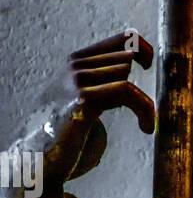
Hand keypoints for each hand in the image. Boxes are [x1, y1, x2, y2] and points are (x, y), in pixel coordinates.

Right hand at [0, 31, 154, 197]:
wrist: (38, 158)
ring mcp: (77, 80)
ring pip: (127, 72)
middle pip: (127, 56)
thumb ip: (98, 81)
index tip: (149, 68)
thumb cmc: (63, 135)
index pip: (121, 38)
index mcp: (76, 62)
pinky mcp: (84, 99)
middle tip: (146, 113)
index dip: (143, 49)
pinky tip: (146, 128)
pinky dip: (145, 110)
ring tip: (145, 124)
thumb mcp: (80, 99)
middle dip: (145, 83)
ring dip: (145, 103)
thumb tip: (126, 68)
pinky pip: (127, 91)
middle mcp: (75, 66)